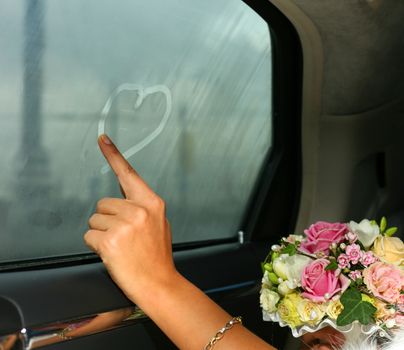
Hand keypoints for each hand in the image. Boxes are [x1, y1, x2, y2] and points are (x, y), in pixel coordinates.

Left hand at [84, 134, 177, 302]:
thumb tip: (123, 197)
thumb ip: (141, 207)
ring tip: (120, 246)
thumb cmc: (158, 257)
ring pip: (94, 219)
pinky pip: (89, 235)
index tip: (102, 139)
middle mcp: (139, 210)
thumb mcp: (159, 224)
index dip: (114, 154)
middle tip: (123, 236)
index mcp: (152, 203)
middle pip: (103, 202)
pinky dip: (96, 245)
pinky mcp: (110, 239)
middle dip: (107, 218)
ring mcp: (125, 224)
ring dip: (102, 232)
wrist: (159, 284)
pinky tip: (113, 253)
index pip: (129, 173)